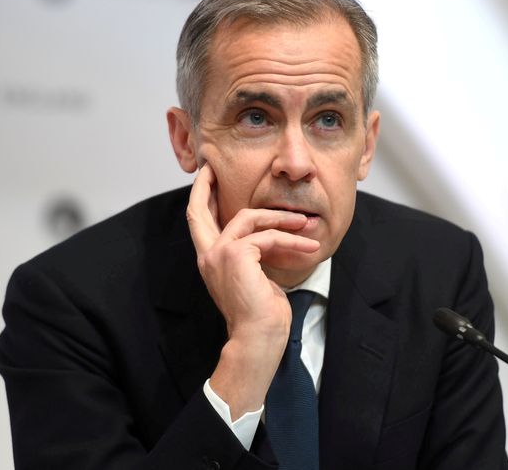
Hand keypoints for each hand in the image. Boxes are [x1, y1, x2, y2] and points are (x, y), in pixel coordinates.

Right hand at [186, 163, 319, 417]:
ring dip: (281, 218)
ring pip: (249, 218)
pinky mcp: (236, 255)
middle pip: (198, 210)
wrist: (258, 339)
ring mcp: (219, 254)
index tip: (207, 177)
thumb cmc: (261, 315)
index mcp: (210, 261)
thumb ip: (252, 254)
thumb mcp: (255, 277)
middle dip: (205, 185)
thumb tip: (267, 238)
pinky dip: (290, 240)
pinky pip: (267, 236)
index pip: (198, 222)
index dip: (201, 197)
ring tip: (306, 224)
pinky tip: (309, 248)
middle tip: (214, 167)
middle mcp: (208, 256)